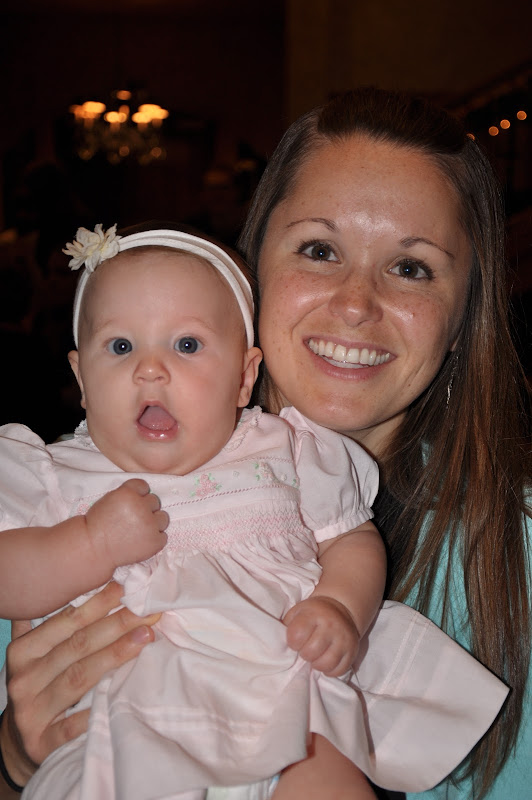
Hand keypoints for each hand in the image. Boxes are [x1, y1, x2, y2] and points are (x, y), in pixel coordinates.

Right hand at [0, 582, 158, 787]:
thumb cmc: (38, 685)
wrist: (19, 742)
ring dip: (115, 655)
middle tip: (149, 609)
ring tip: (146, 636)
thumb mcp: (33, 652)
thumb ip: (47, 621)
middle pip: (77, 646)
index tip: (128, 587)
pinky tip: (121, 693)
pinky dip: (96, 708)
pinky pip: (73, 725)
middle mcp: (23, 679)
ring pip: (79, 678)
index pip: (65, 622)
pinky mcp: (41, 743)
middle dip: (117, 625)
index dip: (98, 603)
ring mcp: (31, 712)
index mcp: (22, 652)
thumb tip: (70, 577)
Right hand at [86, 478, 168, 568]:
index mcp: (128, 493)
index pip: (144, 486)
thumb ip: (129, 493)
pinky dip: (154, 539)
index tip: (130, 504)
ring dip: (154, 523)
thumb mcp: (110, 498)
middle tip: (132, 519)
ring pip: (163, 518)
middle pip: (155, 501)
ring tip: (138, 531)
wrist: (93, 547)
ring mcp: (150, 525)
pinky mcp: (155, 541)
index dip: (138, 495)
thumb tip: (146, 494)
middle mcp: (141, 507)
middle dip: (146, 508)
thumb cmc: (99, 523)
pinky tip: (141, 541)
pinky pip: (163, 536)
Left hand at [283, 596, 359, 676]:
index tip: (296, 640)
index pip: (297, 636)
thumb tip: (277, 646)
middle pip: (310, 653)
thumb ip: (286, 626)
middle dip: (304, 654)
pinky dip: (330, 670)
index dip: (293, 642)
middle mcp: (330, 625)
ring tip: (316, 656)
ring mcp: (343, 639)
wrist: (340, 609)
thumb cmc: (312, 614)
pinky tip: (326, 660)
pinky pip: (338, 671)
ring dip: (316, 664)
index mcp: (313, 614)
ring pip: (325, 664)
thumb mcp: (297, 612)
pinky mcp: (352, 651)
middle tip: (306, 648)